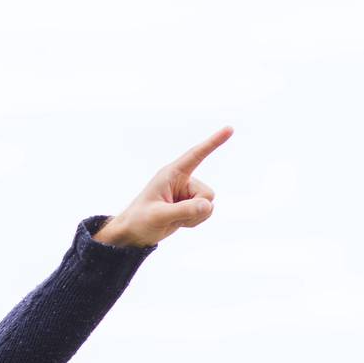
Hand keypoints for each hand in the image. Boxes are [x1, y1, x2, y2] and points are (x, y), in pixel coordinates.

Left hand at [95, 126, 232, 247]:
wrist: (134, 234)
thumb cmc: (140, 220)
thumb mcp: (159, 216)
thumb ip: (183, 210)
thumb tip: (208, 205)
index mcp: (172, 174)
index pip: (196, 155)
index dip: (213, 142)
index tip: (229, 129)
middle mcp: (183, 180)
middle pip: (208, 193)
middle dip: (195, 209)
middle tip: (171, 215)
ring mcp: (188, 193)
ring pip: (209, 205)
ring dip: (194, 217)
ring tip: (173, 218)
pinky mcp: (190, 204)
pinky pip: (206, 212)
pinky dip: (194, 221)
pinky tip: (178, 222)